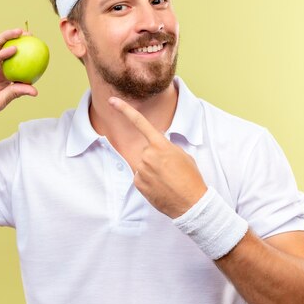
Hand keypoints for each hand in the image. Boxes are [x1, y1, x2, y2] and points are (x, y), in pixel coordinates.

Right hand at [0, 28, 37, 129]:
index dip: (24, 50)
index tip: (37, 45)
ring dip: (7, 38)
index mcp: (1, 75)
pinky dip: (1, 54)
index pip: (14, 59)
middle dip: (15, 37)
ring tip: (19, 33)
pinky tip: (12, 50)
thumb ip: (17, 92)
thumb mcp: (3, 100)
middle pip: (4, 47)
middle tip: (29, 34)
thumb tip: (35, 91)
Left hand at [108, 96, 207, 217]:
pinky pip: (140, 176)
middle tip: (170, 170)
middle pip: (146, 151)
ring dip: (152, 170)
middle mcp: (148, 155)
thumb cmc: (190, 178)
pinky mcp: (138, 183)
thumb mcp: (182, 155)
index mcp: (160, 145)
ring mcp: (141, 169)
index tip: (112, 101)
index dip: (125, 110)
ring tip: (167, 180)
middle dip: (155, 158)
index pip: (140, 123)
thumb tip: (156, 147)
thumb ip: (166, 147)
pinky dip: (148, 180)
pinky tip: (160, 187)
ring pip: (143, 164)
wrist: (191, 203)